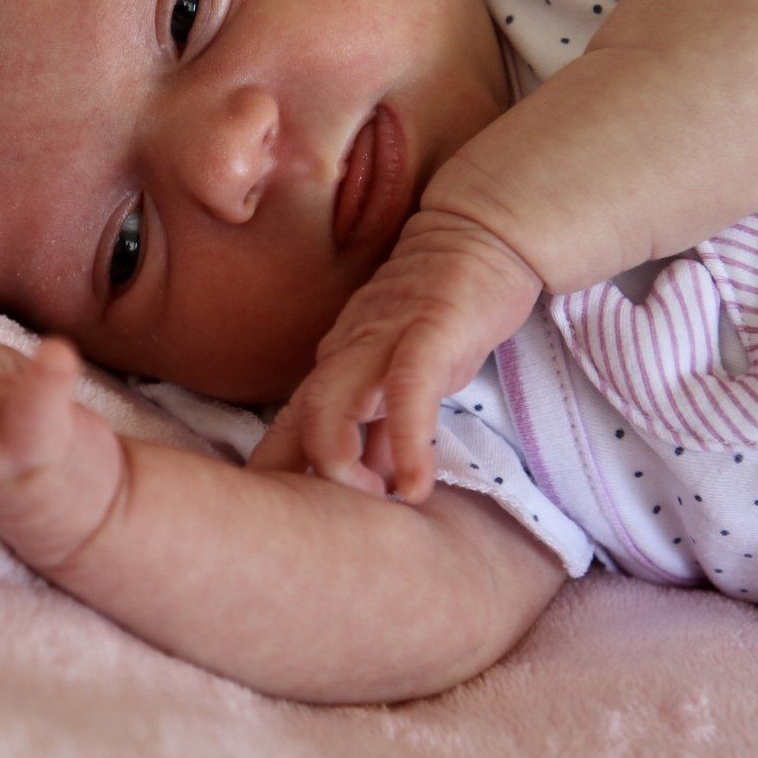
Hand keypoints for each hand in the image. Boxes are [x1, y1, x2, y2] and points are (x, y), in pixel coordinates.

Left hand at [244, 210, 541, 503]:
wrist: (482, 236)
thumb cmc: (445, 313)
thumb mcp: (409, 377)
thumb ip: (388, 426)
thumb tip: (379, 484)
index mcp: (337, 363)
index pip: (291, 423)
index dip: (278, 471)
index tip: (275, 521)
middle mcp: (347, 351)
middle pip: (298, 416)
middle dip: (299, 474)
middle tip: (327, 521)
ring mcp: (383, 338)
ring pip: (333, 401)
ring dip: (339, 461)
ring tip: (370, 502)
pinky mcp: (428, 330)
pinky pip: (406, 391)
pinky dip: (407, 443)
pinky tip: (415, 487)